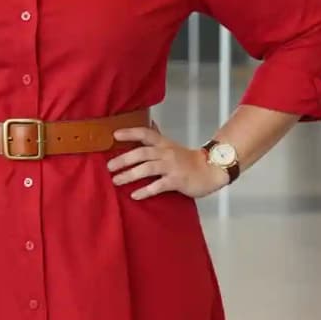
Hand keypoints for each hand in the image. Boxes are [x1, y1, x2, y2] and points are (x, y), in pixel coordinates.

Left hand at [107, 123, 228, 199]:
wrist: (211, 171)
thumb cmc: (188, 160)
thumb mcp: (172, 146)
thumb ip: (159, 138)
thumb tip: (149, 124)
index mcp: (164, 144)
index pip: (145, 133)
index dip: (130, 133)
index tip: (114, 135)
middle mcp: (167, 153)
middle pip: (142, 153)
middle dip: (124, 159)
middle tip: (109, 166)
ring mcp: (172, 167)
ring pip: (148, 168)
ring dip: (130, 175)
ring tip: (116, 181)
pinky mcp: (177, 181)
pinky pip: (158, 186)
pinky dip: (145, 191)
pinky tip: (134, 195)